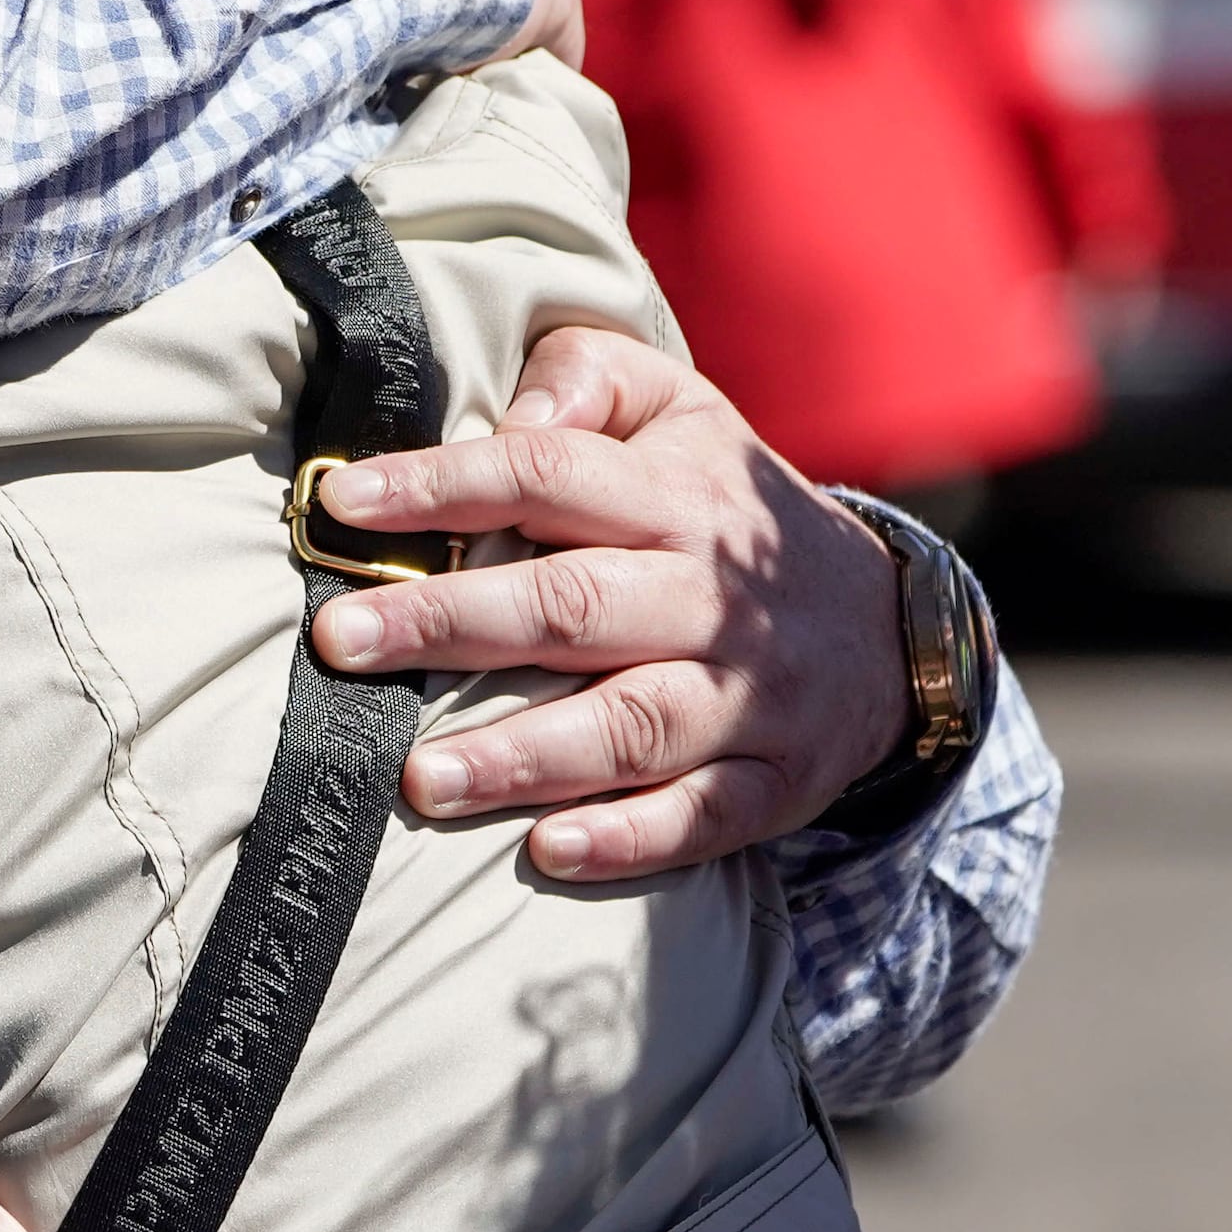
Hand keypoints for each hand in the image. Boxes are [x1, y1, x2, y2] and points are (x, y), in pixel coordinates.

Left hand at [308, 328, 907, 878]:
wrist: (891, 626)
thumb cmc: (727, 508)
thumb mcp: (680, 410)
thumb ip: (587, 380)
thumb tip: (506, 411)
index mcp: (674, 494)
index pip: (547, 473)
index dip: (442, 485)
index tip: (341, 503)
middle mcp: (708, 594)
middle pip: (571, 606)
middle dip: (449, 622)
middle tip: (340, 641)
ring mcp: (745, 695)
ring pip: (630, 724)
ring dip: (523, 754)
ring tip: (418, 779)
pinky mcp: (774, 781)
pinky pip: (702, 817)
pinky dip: (629, 839)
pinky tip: (547, 851)